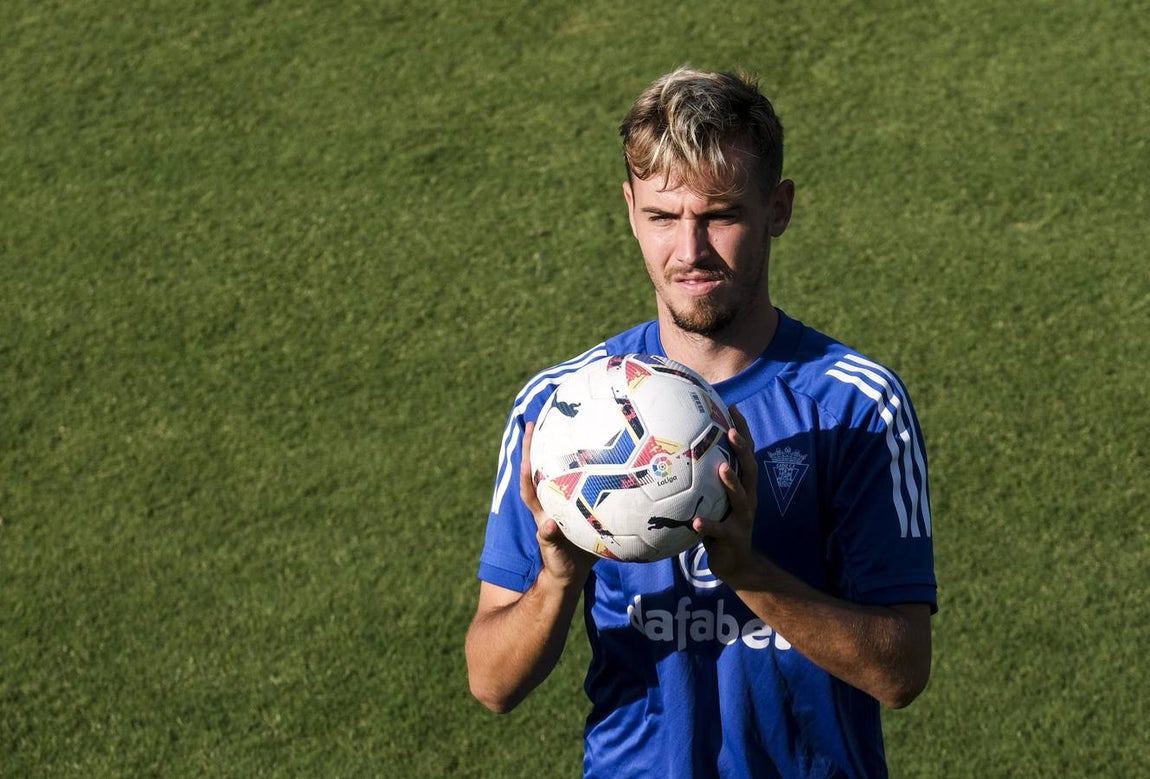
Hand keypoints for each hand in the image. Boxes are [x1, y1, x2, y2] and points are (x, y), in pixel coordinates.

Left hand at [520, 421, 597, 585]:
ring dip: (560, 452)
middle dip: (535, 446)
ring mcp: (564, 503)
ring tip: (566, 426)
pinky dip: (589, 469)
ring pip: (560, 473)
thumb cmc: (560, 566)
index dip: (526, 466)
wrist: (573, 575)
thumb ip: (550, 541)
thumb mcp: (555, 556)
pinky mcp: (580, 508)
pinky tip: (603, 453)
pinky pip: (585, 483)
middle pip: (540, 470)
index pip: (529, 485)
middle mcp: (551, 502)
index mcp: (542, 510)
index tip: (526, 441)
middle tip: (535, 421)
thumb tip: (548, 525)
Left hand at [692, 405, 762, 585]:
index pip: (746, 454)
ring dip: (731, 482)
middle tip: (731, 432)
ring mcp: (743, 519)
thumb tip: (679, 453)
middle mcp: (748, 499)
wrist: (737, 564)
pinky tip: (696, 522)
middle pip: (749, 469)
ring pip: (741, 497)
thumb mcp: (716, 500)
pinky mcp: (734, 538)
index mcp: (744, 487)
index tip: (732, 409)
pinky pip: (719, 531)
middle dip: (743, 449)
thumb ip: (705, 480)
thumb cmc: (720, 526)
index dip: (742, 431)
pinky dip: (708, 526)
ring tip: (721, 468)